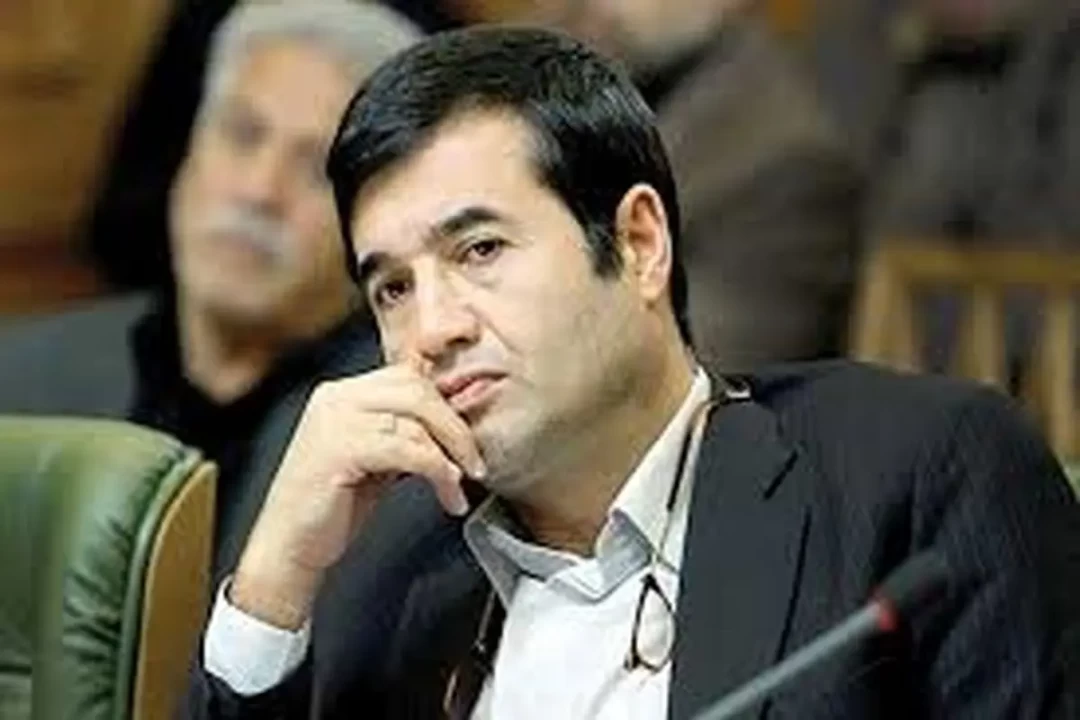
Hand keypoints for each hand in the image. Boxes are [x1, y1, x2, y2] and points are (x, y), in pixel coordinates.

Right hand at [230, 361, 485, 628]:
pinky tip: (447, 496)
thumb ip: (404, 432)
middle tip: (475, 463)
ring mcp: (335, 420)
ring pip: (417, 420)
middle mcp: (335, 398)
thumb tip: (453, 421)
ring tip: (458, 487)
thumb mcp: (376, 458)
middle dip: (455, 427)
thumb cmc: (331, 508)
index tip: (467, 439)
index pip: (409, 377)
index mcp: (342, 394)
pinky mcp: (340, 450)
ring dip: (450, 456)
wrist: (289, 549)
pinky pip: (409, 449)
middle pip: (418, 390)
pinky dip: (438, 472)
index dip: (445, 404)